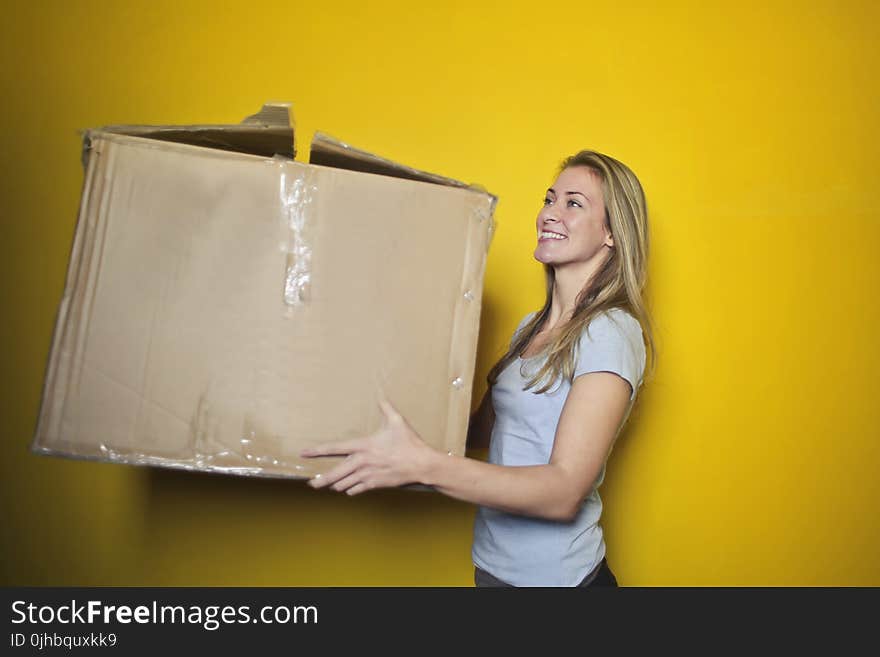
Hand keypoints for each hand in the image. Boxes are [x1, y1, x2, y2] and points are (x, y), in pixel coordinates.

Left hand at [300, 400, 436, 494]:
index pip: (335, 448)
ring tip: (328, 486)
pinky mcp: (375, 484)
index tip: (304, 453)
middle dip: (321, 480)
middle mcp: (362, 462)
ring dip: (336, 485)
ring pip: (344, 484)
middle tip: (311, 483)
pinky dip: (351, 490)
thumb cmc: (410, 443)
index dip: (317, 451)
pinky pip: (357, 490)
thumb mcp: (397, 421)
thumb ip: (386, 408)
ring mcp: (368, 475)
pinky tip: (348, 489)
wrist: (421, 465)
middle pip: (335, 473)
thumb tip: (380, 395)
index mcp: (364, 445)